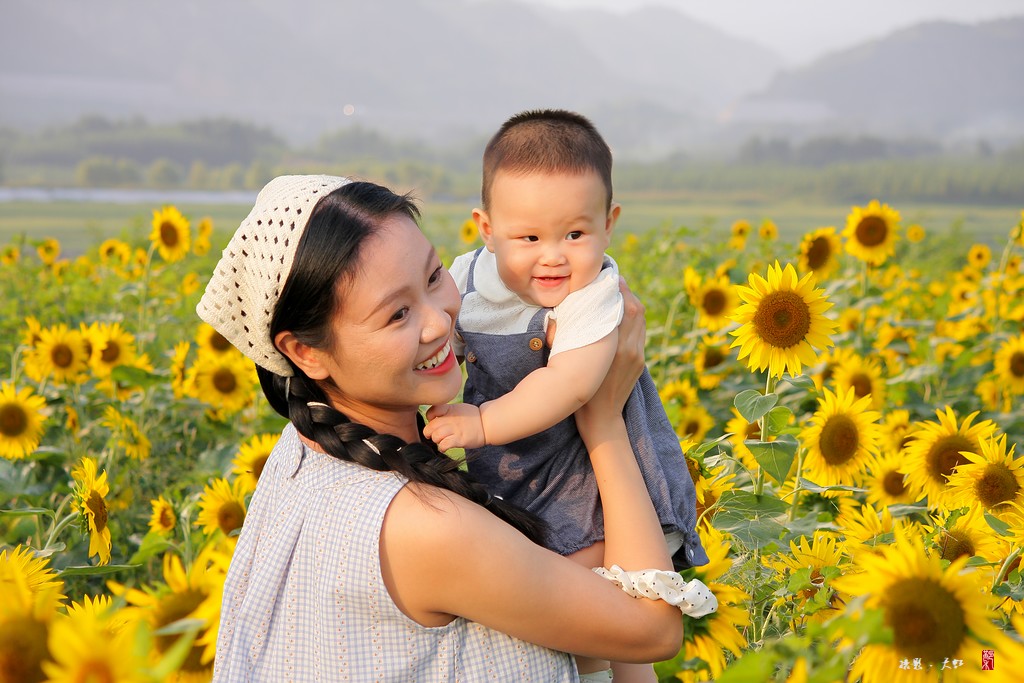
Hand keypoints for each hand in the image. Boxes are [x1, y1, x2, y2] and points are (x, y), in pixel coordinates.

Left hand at [424, 403, 486, 450]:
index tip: (434, 421)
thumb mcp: (458, 408)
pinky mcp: (460, 439)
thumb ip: (445, 411)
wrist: (487, 424)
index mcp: (449, 409)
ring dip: (437, 441)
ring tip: (442, 441)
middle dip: (430, 433)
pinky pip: (444, 445)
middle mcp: (451, 419)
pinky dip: (442, 448)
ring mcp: (455, 429)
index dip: (430, 418)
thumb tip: (432, 418)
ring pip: (436, 437)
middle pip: (431, 427)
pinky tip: (445, 447)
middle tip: (435, 435)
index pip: (431, 412)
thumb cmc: (472, 417)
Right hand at [575, 277, 644, 437]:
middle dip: (626, 292)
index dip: (620, 289)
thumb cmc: (581, 393)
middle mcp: (632, 350)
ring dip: (631, 303)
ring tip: (616, 293)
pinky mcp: (641, 361)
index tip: (609, 276)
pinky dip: (633, 318)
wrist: (603, 420)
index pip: (625, 308)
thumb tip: (559, 314)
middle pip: (637, 310)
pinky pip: (640, 332)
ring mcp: (639, 356)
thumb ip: (569, 338)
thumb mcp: (572, 364)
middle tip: (612, 279)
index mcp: (617, 348)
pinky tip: (620, 314)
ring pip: (641, 320)